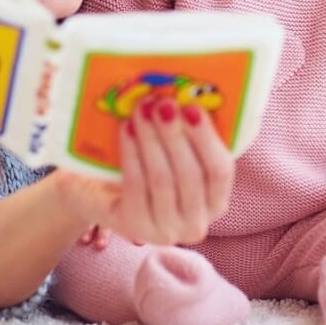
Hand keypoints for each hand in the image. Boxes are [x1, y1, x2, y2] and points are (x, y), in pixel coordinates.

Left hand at [52, 96, 233, 245]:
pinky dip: (131, 153)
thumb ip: (188, 134)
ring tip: (142, 108)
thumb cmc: (150, 167)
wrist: (104, 195)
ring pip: (162, 179)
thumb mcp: (175, 154)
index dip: (207, 139)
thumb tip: (190, 93)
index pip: (221, 172)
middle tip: (163, 103)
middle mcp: (196, 224)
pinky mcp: (136, 227)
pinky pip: (136, 185)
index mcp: (216, 203)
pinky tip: (127, 128)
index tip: (192, 107)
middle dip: (176, 135)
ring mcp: (166, 231)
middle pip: (190, 175)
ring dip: (152, 139)